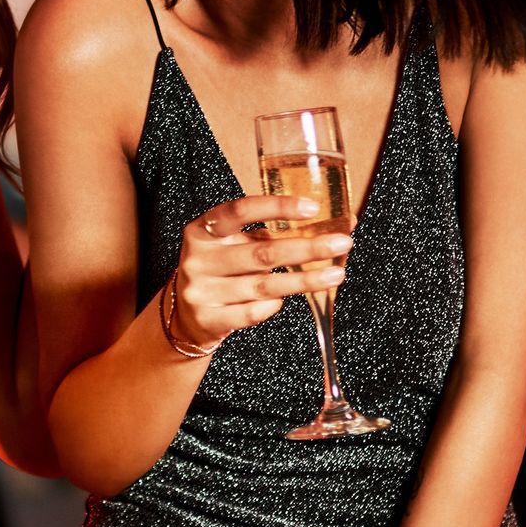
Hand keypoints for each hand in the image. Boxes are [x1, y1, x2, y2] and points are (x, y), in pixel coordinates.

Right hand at [170, 195, 351, 347]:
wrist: (184, 315)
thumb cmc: (219, 271)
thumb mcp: (231, 245)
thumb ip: (266, 234)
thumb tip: (327, 225)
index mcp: (202, 230)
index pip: (240, 211)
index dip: (277, 207)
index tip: (312, 207)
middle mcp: (197, 259)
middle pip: (261, 252)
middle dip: (307, 248)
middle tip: (341, 244)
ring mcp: (200, 290)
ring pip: (264, 286)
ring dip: (304, 281)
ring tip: (335, 275)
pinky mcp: (208, 319)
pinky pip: (254, 312)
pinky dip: (274, 304)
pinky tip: (283, 299)